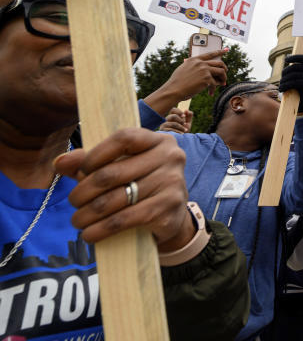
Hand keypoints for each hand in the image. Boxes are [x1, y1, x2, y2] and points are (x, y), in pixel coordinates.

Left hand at [54, 128, 195, 251]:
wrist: (172, 217)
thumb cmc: (141, 185)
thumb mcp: (122, 167)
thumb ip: (91, 162)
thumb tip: (60, 162)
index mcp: (159, 141)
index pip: (124, 138)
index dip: (95, 154)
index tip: (80, 171)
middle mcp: (171, 158)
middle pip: (112, 173)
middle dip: (83, 191)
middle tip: (74, 201)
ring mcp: (172, 183)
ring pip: (114, 200)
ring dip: (87, 214)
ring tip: (78, 220)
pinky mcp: (168, 210)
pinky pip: (124, 220)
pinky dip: (100, 229)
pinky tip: (90, 234)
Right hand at [144, 50, 227, 115]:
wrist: (174, 90)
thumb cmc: (177, 82)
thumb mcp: (183, 69)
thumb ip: (193, 67)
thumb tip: (204, 69)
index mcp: (194, 59)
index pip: (210, 54)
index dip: (219, 52)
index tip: (226, 50)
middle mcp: (200, 63)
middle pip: (219, 63)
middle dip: (224, 69)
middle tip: (224, 75)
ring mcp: (204, 70)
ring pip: (221, 71)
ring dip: (223, 78)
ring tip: (222, 83)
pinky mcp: (207, 79)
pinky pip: (216, 83)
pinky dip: (214, 89)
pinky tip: (210, 93)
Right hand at [158, 108, 192, 133]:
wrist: (180, 140)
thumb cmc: (183, 131)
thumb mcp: (188, 123)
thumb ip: (189, 116)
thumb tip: (187, 110)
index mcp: (172, 116)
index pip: (173, 110)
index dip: (179, 111)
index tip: (184, 116)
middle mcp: (167, 120)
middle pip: (172, 116)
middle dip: (180, 120)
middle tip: (184, 123)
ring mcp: (164, 125)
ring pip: (172, 123)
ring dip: (180, 127)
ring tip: (185, 130)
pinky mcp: (163, 131)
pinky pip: (171, 129)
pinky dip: (178, 131)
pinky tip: (182, 134)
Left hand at [278, 54, 302, 113]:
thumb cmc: (301, 88)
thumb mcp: (301, 76)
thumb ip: (297, 68)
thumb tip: (287, 57)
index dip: (295, 57)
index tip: (286, 59)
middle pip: (295, 67)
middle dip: (285, 73)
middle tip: (280, 80)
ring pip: (293, 75)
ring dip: (284, 81)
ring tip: (280, 86)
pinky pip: (294, 82)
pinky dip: (286, 85)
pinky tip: (281, 89)